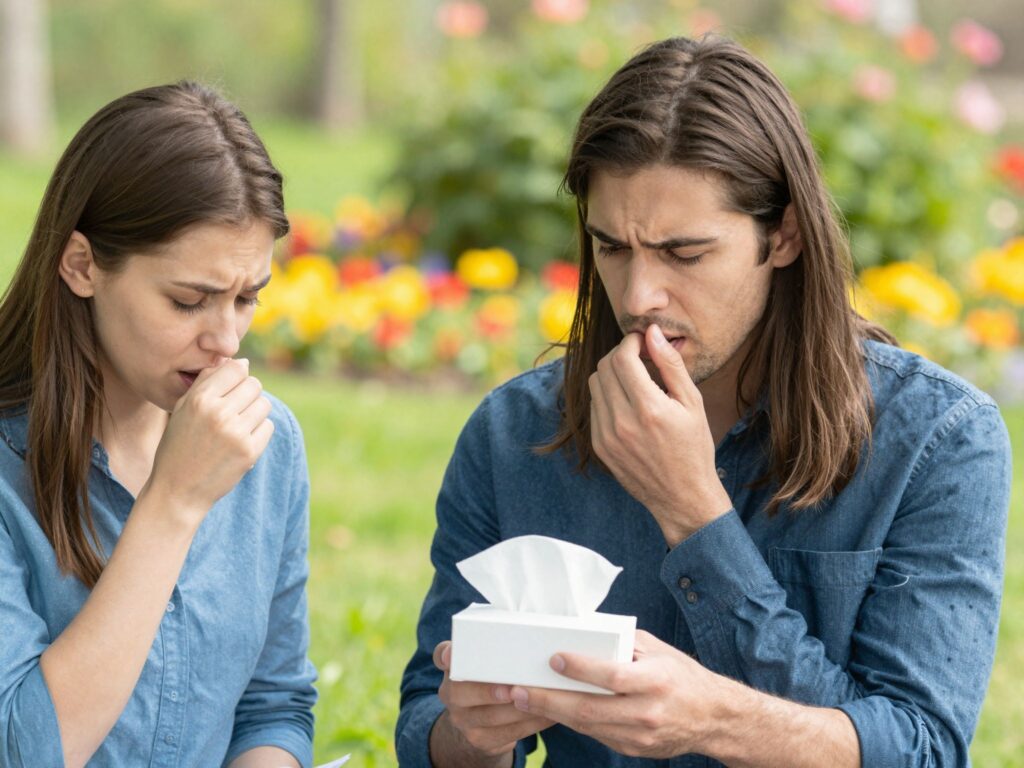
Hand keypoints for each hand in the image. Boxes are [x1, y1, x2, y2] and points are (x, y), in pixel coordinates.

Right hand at [144, 359, 273, 523]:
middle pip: (254, 385)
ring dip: (254, 413)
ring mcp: (236, 433)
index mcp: (200, 399)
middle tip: (235, 410)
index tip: (232, 386)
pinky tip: (241, 442)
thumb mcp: (183, 409)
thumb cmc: (179, 446)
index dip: (238, 374)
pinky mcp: (250, 451)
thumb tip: (239, 361)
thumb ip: (207, 382)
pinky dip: (258, 432)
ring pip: (264, 404)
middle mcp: (219, 413)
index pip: (236, 368)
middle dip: (248, 394)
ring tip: (237, 426)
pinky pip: (268, 426)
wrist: (178, 491)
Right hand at [431, 641, 552, 762]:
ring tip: (545, 701)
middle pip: (462, 691)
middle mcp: (450, 692)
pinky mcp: (479, 739)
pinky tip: (548, 716)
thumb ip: (498, 650)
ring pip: (490, 716)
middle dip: (490, 691)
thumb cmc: (493, 678)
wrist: (478, 721)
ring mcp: (461, 718)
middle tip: (514, 689)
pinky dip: (530, 725)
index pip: (442, 654)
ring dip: (520, 709)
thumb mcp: (487, 662)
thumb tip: (531, 630)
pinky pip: (506, 735)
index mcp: (453, 665)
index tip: (450, 656)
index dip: (446, 655)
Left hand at [506, 631, 719, 758]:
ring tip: (523, 699)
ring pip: (587, 726)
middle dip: (549, 699)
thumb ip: (623, 643)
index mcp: (656, 680)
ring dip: (552, 713)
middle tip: (518, 689)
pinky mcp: (632, 749)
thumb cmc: (682, 676)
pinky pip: (596, 734)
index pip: (613, 675)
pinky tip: (551, 710)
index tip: (554, 658)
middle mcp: (647, 711)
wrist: (714, 718)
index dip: (581, 669)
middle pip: (590, 708)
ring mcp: (639, 735)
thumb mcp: (658, 650)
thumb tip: (583, 631)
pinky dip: (571, 722)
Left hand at [589, 324, 730, 544]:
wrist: (682, 497)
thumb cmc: (694, 448)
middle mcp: (622, 422)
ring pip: (595, 385)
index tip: (642, 341)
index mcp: (648, 409)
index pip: (622, 358)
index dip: (630, 342)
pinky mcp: (599, 446)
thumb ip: (671, 365)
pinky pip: (594, 406)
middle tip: (640, 357)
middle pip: (604, 367)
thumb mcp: (692, 403)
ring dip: (612, 373)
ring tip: (635, 380)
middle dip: (620, 354)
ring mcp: (606, 436)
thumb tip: (652, 333)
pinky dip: (608, 395)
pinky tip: (629, 402)